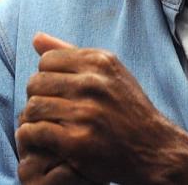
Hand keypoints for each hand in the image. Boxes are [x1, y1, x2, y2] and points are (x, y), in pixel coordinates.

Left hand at [15, 32, 179, 183]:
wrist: (155, 149)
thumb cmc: (128, 109)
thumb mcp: (109, 73)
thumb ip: (70, 53)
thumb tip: (35, 38)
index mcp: (99, 62)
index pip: (46, 60)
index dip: (47, 76)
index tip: (56, 91)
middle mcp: (93, 84)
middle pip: (36, 82)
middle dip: (38, 96)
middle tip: (48, 110)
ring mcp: (86, 112)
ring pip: (33, 106)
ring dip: (34, 118)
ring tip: (45, 124)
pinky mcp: (78, 141)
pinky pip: (36, 131)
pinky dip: (33, 136)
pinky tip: (43, 139)